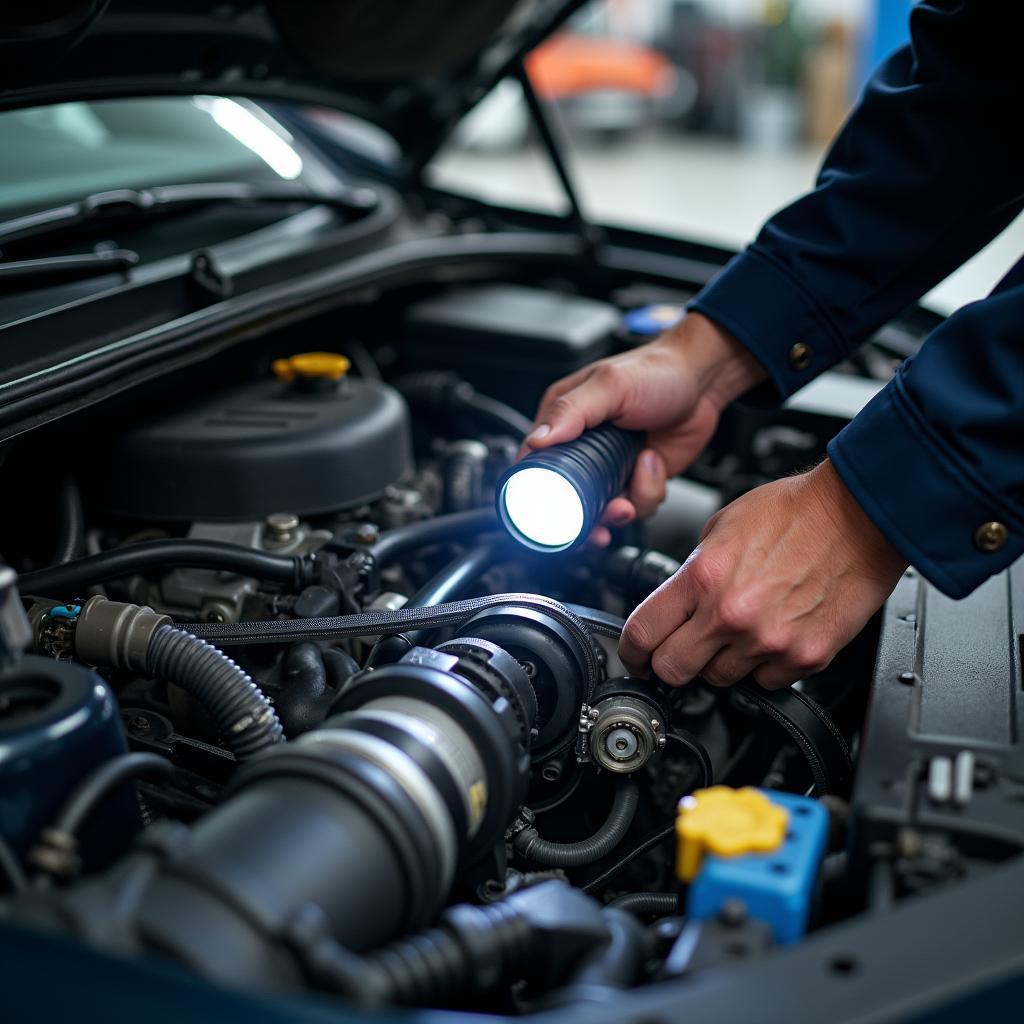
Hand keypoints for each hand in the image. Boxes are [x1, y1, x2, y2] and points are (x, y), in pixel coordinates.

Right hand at [524, 312, 763, 544]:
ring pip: (604, 509)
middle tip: (602, 517)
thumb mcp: (609, 386)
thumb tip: (537, 440)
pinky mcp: (636, 479)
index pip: (535, 466)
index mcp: (563, 421)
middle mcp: (582, 447)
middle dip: (587, 516)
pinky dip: (648, 492)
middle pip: (569, 500)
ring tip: (637, 481)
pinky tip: (653, 464)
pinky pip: (635, 505)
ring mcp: (610, 466)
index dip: (538, 496)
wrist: (703, 382)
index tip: (553, 513)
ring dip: (623, 506)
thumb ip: (571, 412)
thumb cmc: (657, 371)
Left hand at [618, 459, 907, 688]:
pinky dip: (765, 665)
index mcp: (703, 578)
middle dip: (669, 663)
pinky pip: (767, 681)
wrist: (861, 516)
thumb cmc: (797, 512)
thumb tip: (680, 601)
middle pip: (672, 670)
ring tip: (742, 629)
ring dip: (721, 662)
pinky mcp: (805, 658)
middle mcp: (731, 615)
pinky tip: (774, 634)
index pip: (642, 633)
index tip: (635, 655)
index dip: (631, 650)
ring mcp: (768, 642)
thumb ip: (695, 571)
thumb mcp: (722, 527)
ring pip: (720, 680)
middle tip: (679, 652)